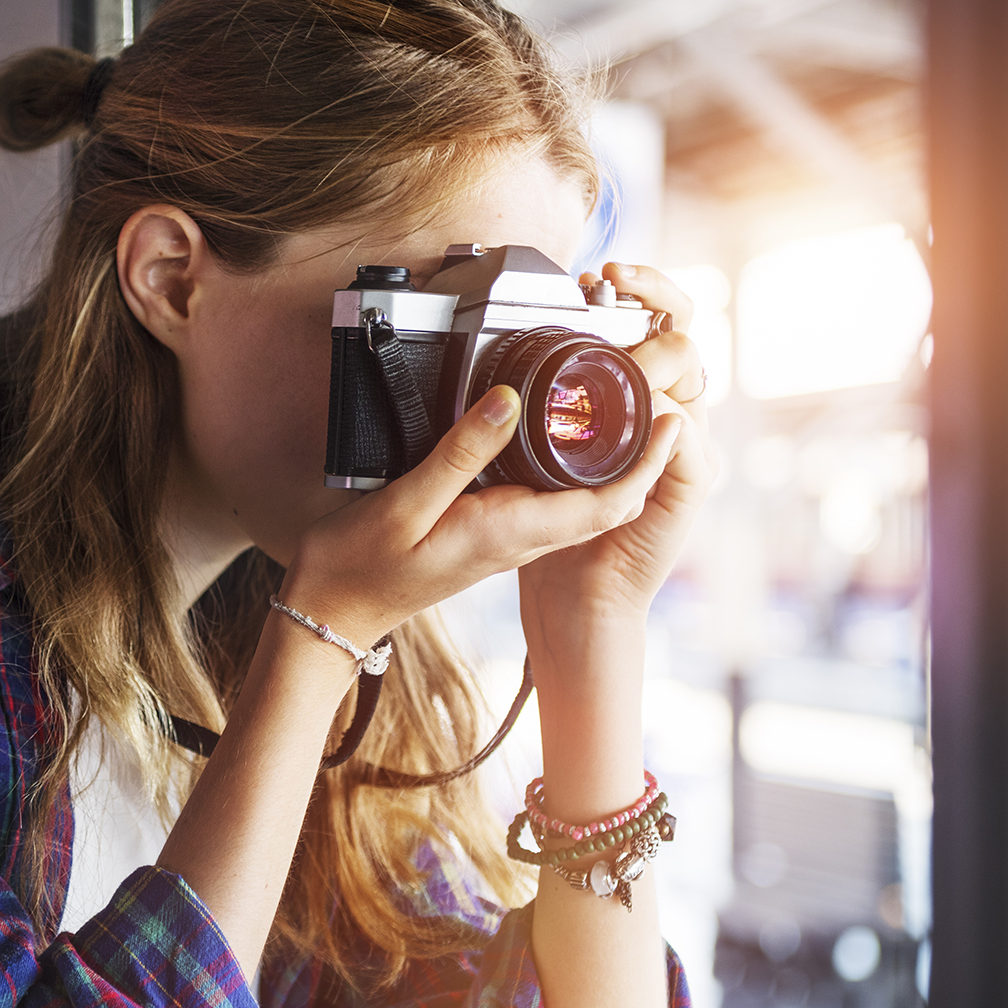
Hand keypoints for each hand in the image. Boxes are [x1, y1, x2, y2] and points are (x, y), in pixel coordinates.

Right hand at [283, 374, 685, 655]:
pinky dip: (570, 467)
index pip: (605, 502)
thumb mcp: (406, 503)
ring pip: (581, 499)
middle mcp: (519, 538)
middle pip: (605, 499)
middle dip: (642, 454)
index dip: (648, 464)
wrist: (334, 611)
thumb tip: (510, 400)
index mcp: (511, 532)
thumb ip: (461, 453)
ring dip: (611, 459)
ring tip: (625, 406)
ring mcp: (506, 538)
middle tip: (657, 395)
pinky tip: (560, 437)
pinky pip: (548, 499)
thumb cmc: (362, 566)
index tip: (674, 417)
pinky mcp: (489, 531)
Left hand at [518, 263, 717, 633]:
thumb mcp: (527, 450)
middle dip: (658, 297)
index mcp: (632, 399)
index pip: (653, 324)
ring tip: (626, 336)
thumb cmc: (550, 523)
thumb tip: (505, 355)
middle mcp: (666, 412)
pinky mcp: (690, 486)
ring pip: (694, 377)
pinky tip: (650, 409)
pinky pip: (691, 444)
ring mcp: (685, 447)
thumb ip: (528, 406)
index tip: (601, 269)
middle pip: (683, 334)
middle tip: (618, 279)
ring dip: (662, 351)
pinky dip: (673, 422)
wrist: (574, 597)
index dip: (639, 288)